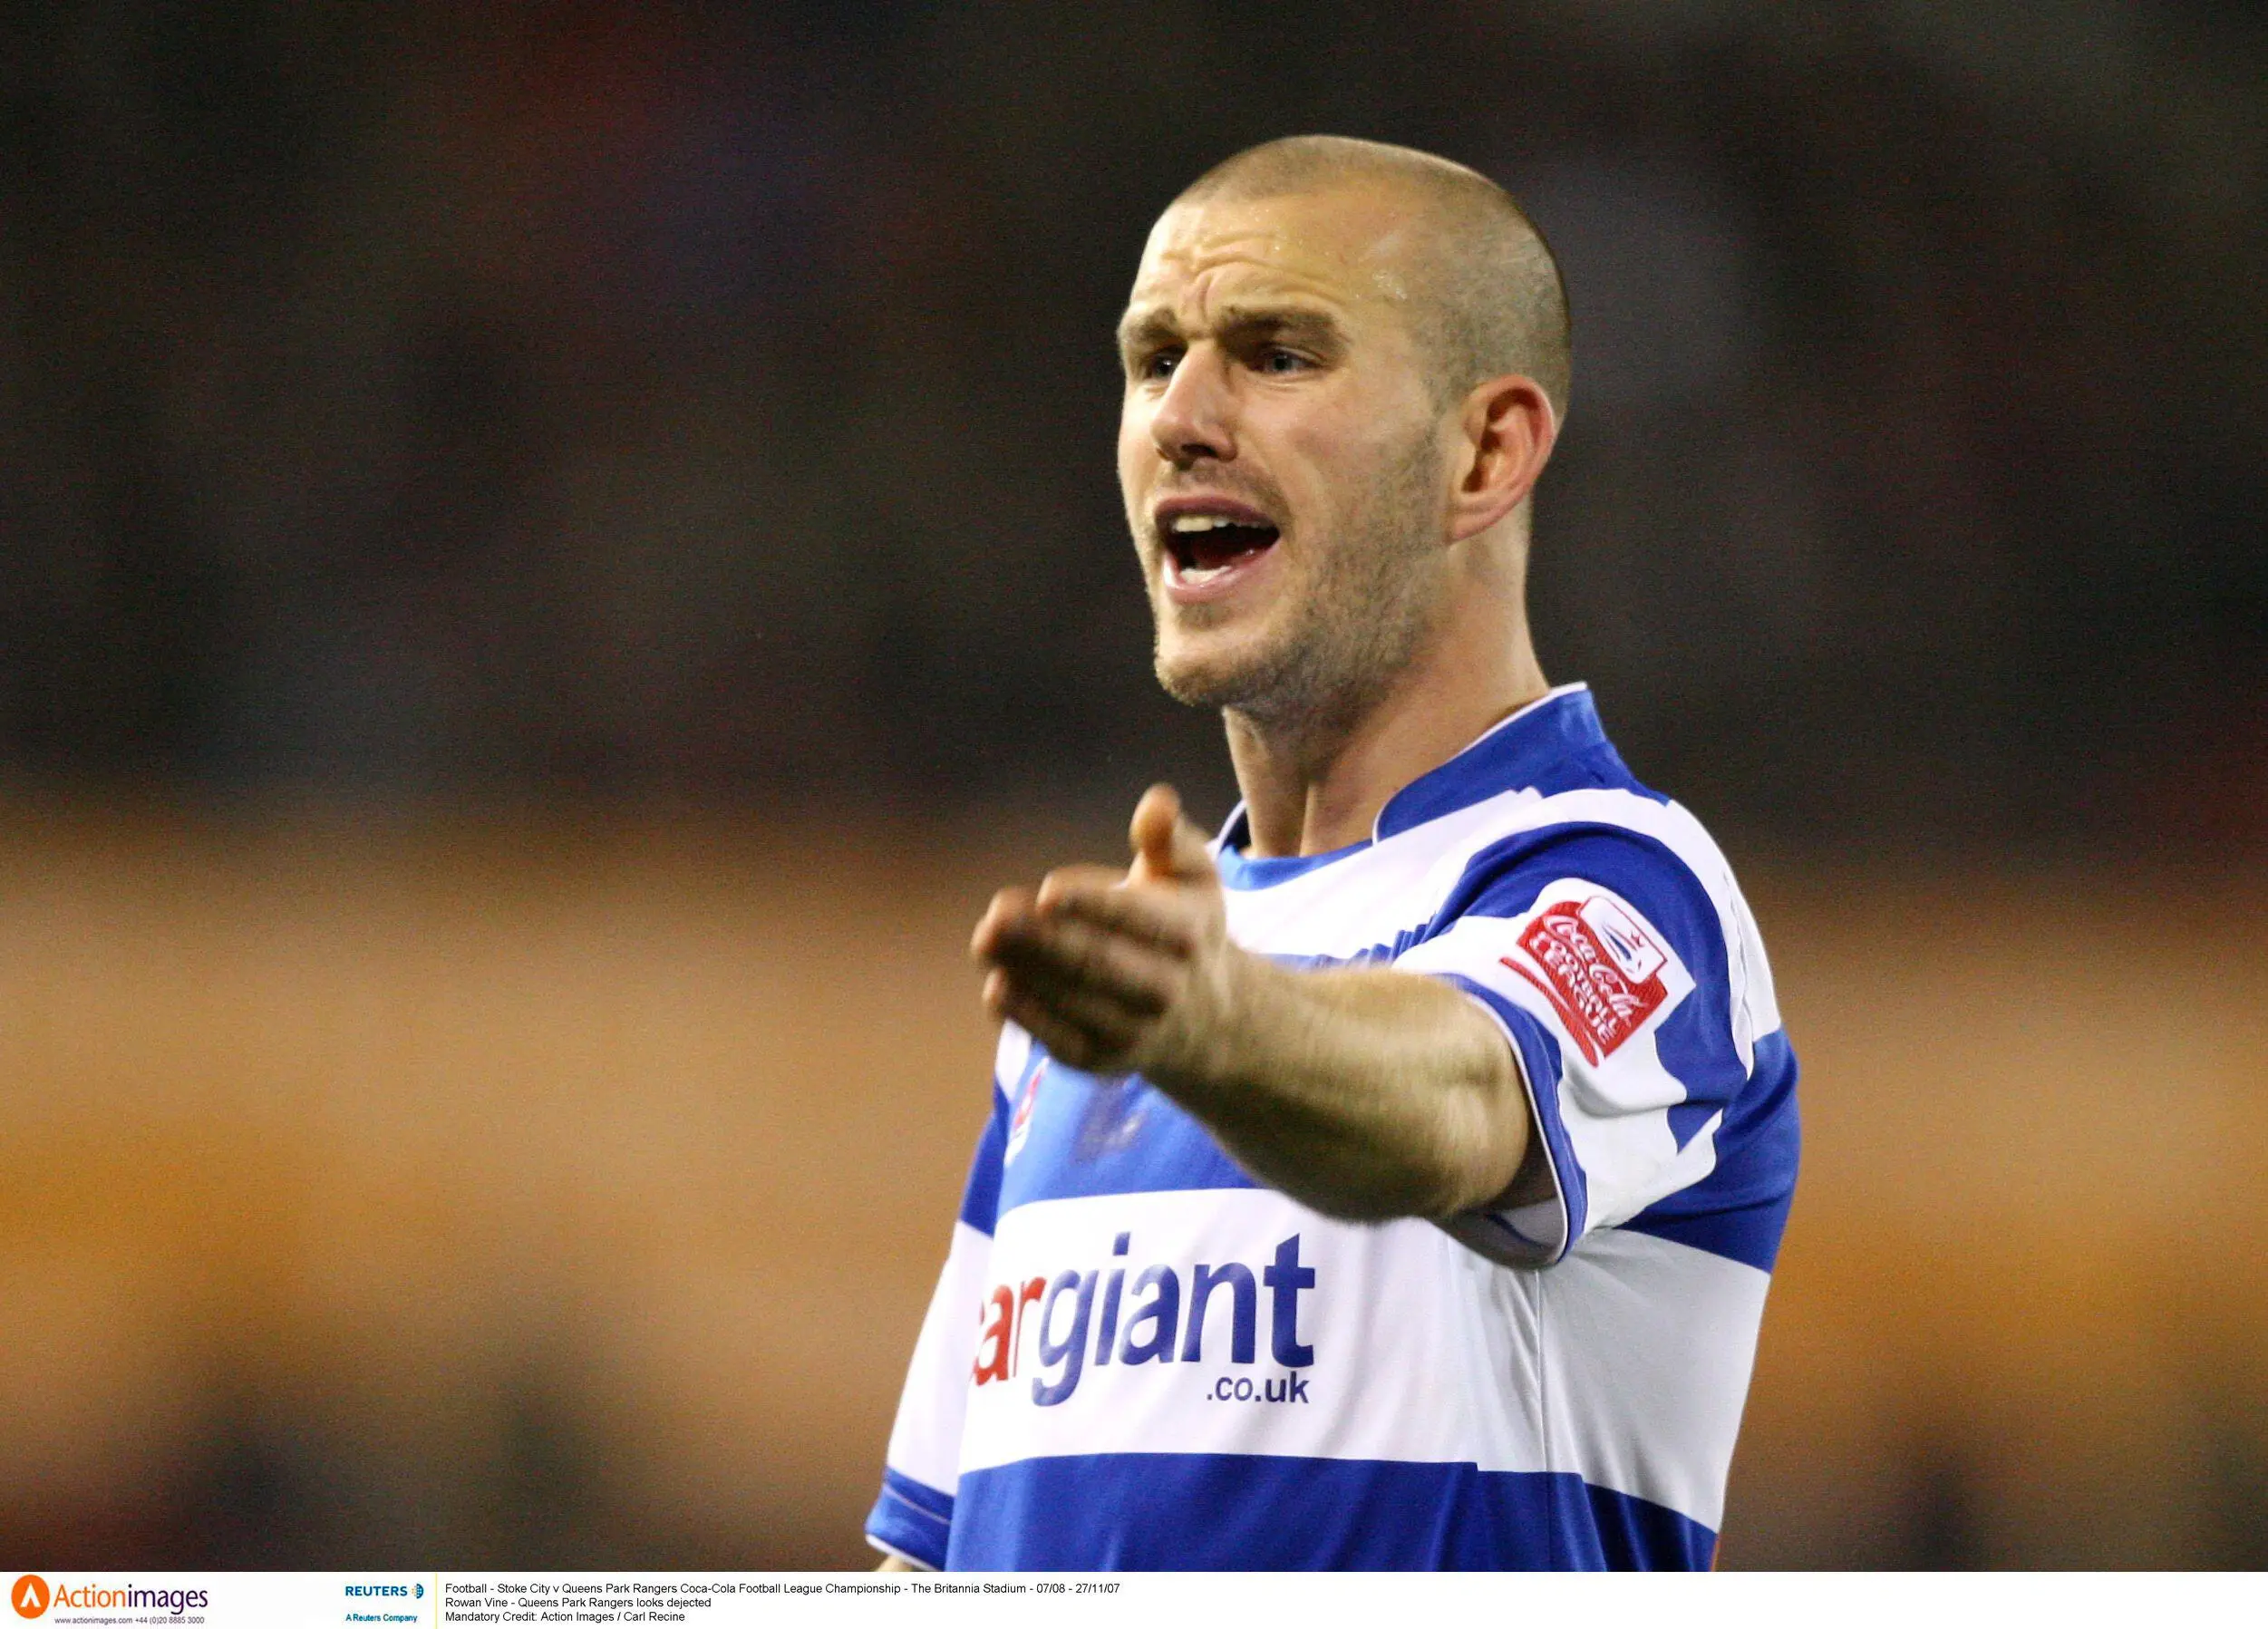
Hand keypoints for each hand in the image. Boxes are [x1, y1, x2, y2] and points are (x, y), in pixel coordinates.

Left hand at [972, 784, 1240, 1078]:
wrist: (1207, 1020)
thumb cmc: (1185, 928)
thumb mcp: (1192, 878)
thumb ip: (1171, 838)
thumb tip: (1158, 802)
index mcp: (1187, 935)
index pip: (1135, 918)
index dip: (1091, 904)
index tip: (1048, 890)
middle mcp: (1165, 989)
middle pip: (1096, 963)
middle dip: (1043, 940)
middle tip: (996, 916)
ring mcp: (1133, 1030)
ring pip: (1071, 1000)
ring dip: (1023, 971)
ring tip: (985, 940)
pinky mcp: (1101, 1060)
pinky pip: (1056, 1039)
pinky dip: (1024, 1014)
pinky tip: (997, 984)